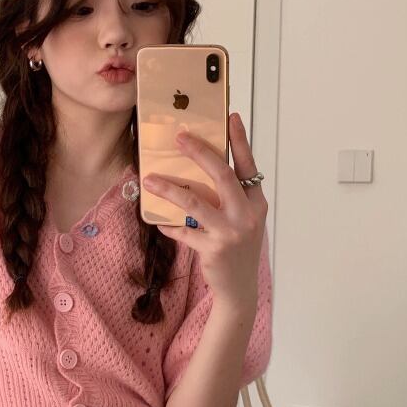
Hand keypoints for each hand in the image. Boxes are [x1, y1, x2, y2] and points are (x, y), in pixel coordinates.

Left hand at [141, 113, 267, 307]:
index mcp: (256, 203)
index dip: (239, 141)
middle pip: (222, 175)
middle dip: (200, 153)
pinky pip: (183, 231)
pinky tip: (158, 221)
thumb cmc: (238, 250)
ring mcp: (231, 232)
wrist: (239, 289)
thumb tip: (202, 173)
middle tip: (180, 138)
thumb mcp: (243, 221)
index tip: (231, 117)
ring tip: (150, 179)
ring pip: (195, 202)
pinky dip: (169, 225)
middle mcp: (247, 215)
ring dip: (170, 189)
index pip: (248, 165)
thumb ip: (230, 199)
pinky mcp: (213, 249)